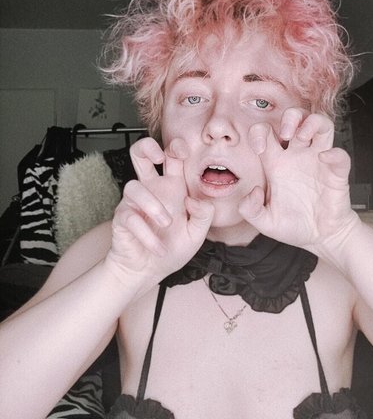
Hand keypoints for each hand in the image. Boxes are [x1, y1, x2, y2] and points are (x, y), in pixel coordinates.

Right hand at [106, 137, 213, 291]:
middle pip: (140, 154)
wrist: (148, 272)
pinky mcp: (123, 219)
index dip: (176, 147)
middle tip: (160, 157)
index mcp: (172, 187)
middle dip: (146, 147)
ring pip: (133, 186)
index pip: (170, 157)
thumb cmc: (171, 249)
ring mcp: (134, 203)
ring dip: (152, 205)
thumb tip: (195, 200)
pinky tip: (158, 247)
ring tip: (167, 223)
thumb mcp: (197, 234)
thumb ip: (204, 215)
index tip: (184, 152)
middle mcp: (152, 190)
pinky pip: (130, 217)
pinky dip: (147, 234)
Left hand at [238, 111, 357, 258]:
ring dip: (312, 123)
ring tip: (303, 137)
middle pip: (296, 119)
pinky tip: (324, 159)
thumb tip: (254, 192)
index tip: (258, 148)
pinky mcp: (336, 173)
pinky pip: (340, 155)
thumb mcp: (265, 222)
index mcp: (277, 164)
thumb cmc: (294, 226)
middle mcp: (297, 157)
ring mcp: (318, 161)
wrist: (321, 238)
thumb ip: (250, 210)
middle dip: (290, 118)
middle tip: (286, 133)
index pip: (266, 133)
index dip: (259, 132)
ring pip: (321, 125)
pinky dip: (334, 153)